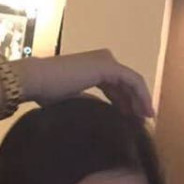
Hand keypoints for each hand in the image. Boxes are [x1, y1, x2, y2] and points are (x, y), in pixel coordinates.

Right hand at [14, 50, 155, 118]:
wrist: (36, 81)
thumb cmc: (46, 93)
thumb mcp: (73, 101)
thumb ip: (88, 104)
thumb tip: (99, 117)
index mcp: (92, 68)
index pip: (116, 86)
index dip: (126, 102)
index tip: (132, 121)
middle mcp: (102, 60)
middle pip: (126, 83)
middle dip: (136, 102)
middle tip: (143, 122)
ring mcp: (106, 61)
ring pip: (132, 82)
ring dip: (141, 100)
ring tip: (146, 120)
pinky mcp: (108, 66)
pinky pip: (132, 81)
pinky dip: (141, 96)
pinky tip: (144, 112)